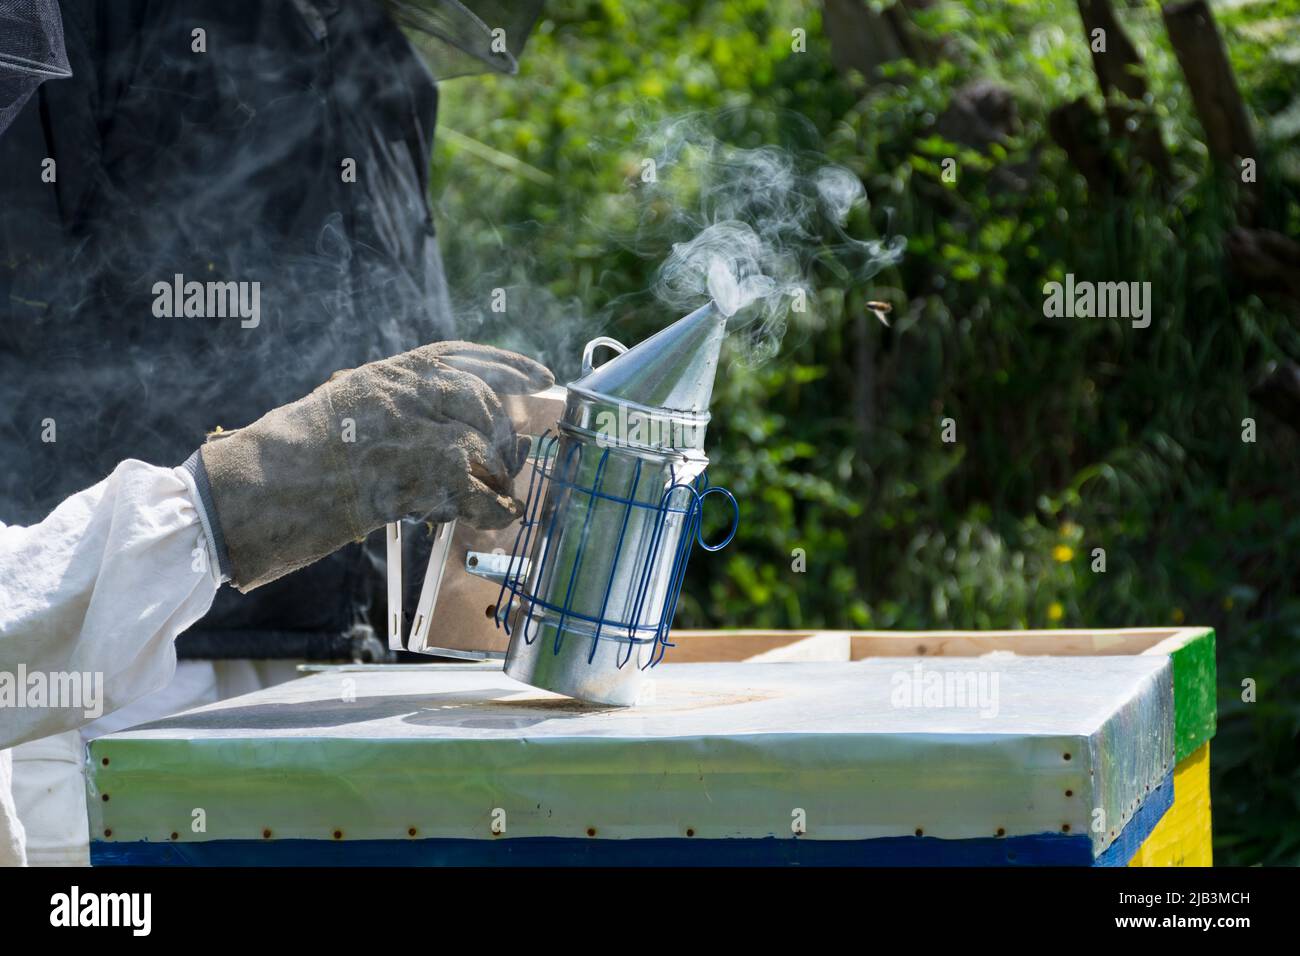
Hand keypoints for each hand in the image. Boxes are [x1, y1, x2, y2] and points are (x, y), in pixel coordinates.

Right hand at [199, 341, 553, 591]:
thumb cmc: (295, 456)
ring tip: (491, 493)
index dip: (510, 368)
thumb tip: (448, 426)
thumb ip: (398, 406)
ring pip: (486, 447)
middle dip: (502, 436)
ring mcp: (420, 432)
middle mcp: (410, 393)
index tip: (541, 378)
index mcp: (391, 373)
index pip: (464, 357)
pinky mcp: (425, 477)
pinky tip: (490, 517)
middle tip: (505, 460)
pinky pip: (481, 492)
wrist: (262, 486)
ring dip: (497, 476)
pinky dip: (493, 509)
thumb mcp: (347, 406)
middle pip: (484, 404)